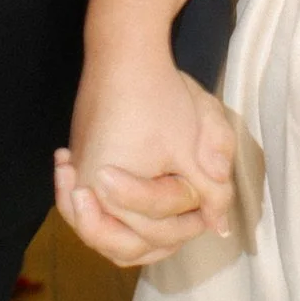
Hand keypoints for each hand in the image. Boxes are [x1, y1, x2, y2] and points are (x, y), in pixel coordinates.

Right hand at [56, 43, 235, 267]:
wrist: (124, 56)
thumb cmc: (160, 98)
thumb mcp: (195, 147)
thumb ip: (211, 192)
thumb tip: (220, 227)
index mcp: (113, 191)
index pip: (156, 225)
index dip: (190, 214)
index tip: (208, 197)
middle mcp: (86, 192)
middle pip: (125, 244)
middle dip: (165, 233)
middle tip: (195, 218)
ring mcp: (78, 179)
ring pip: (102, 235)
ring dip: (133, 236)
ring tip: (160, 224)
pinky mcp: (79, 165)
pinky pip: (91, 211)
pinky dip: (108, 219)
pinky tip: (130, 210)